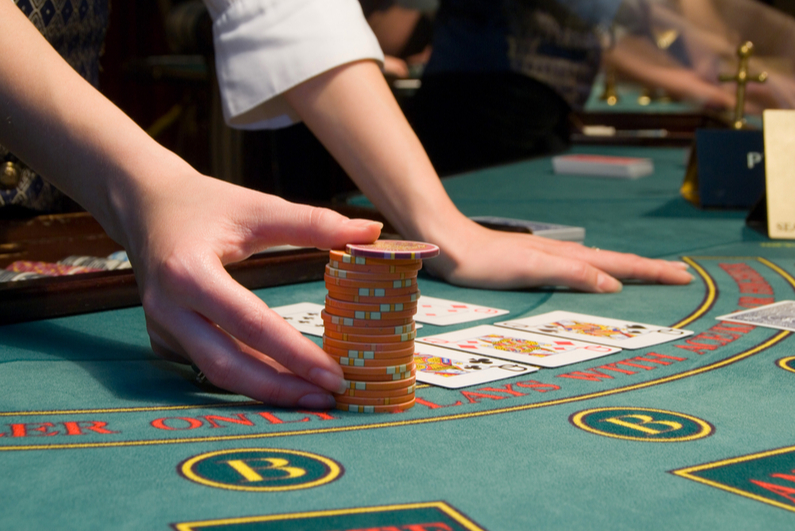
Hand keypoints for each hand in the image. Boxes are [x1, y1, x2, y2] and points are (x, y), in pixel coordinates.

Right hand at [122, 171, 381, 407]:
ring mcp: (161, 328)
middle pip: (227, 365)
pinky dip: (246, 376)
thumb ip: (313, 223)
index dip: (295, 353)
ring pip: (217, 373)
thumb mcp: (258, 207)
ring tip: (313, 397)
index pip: (250, 324)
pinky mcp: (163, 339)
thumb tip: (370, 231)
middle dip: (281, 389)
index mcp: (188, 272)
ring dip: (266, 389)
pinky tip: (282, 381)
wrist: (146, 206)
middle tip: (330, 399)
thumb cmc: (206, 204)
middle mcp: (167, 308)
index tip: (335, 374)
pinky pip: (207, 366)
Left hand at [423, 218, 691, 291]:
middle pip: (616, 260)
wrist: (452, 244)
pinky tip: (596, 275)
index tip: (684, 276)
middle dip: (649, 269)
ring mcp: (550, 256)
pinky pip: (580, 266)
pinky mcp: (535, 260)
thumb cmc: (486, 261)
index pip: (620, 265)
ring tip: (649, 274)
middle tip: (681, 275)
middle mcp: (563, 254)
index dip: (652, 271)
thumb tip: (613, 284)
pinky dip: (599, 271)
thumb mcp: (531, 270)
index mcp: (567, 257)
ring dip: (628, 269)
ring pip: (600, 262)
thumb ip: (572, 273)